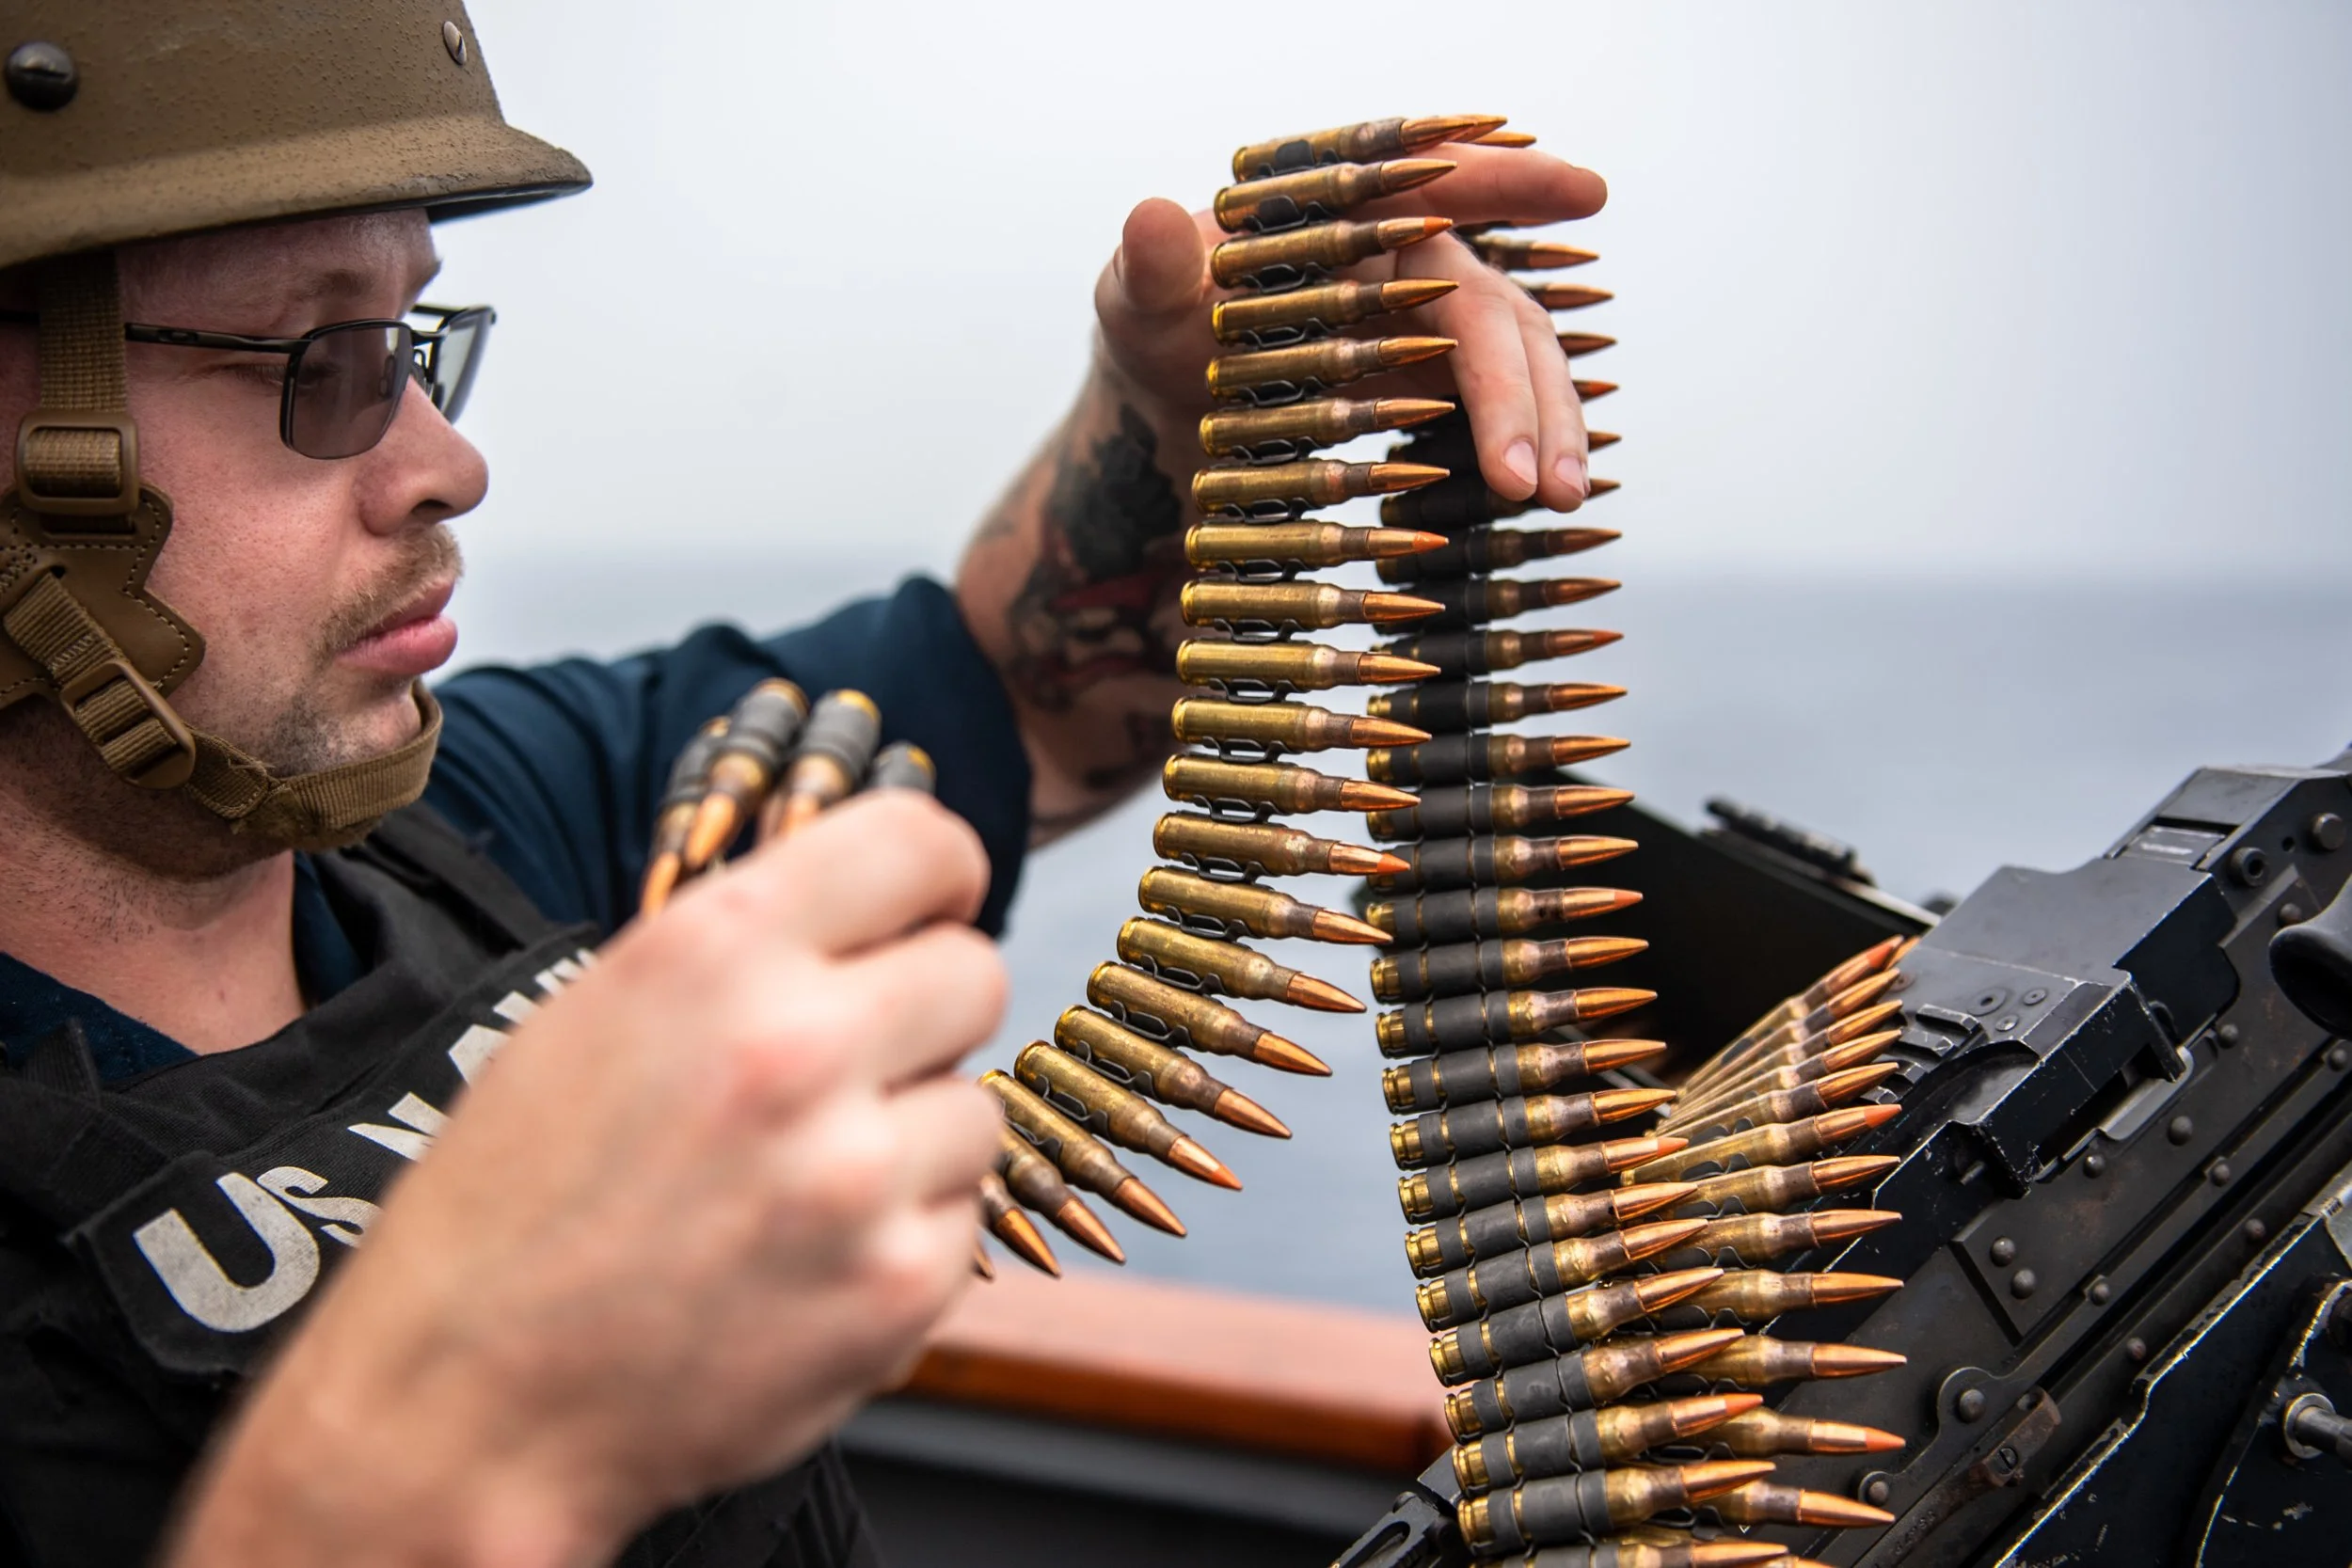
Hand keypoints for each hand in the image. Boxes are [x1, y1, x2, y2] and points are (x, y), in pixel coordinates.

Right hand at [172, 793, 1006, 1567]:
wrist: (462, 1406)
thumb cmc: (515, 1206)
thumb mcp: (600, 1012)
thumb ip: (750, 949)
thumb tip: (880, 908)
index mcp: (715, 948)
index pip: (921, 841)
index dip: (935, 877)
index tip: (926, 909)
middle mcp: (797, 1044)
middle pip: (972, 974)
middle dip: (924, 1016)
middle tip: (848, 1069)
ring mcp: (858, 1174)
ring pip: (975, 1110)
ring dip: (911, 1141)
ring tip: (796, 1189)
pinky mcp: (898, 1287)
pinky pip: (962, 1222)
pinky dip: (903, 1242)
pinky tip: (803, 1265)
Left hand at [1096, 143, 1610, 512]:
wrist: (1169, 420)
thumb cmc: (1161, 334)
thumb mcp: (1140, 302)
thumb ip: (1151, 270)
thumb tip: (1147, 219)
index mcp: (1346, 220)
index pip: (1436, 182)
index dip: (1509, 180)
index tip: (1584, 188)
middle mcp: (1407, 265)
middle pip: (1488, 310)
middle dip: (1524, 388)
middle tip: (1531, 474)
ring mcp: (1431, 331)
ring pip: (1515, 362)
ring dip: (1547, 426)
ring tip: (1555, 497)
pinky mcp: (1440, 392)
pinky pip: (1499, 413)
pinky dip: (1526, 451)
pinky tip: (1542, 504)